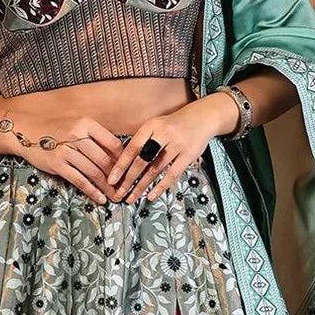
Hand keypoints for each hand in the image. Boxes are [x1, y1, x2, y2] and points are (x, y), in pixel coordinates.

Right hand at [0, 102, 123, 204]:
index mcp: (86, 124)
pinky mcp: (58, 165)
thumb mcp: (76, 125)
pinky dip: (92, 191)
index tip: (130, 170)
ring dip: (107, 187)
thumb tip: (117, 155)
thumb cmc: (54, 129)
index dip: (124, 159)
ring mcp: (66, 151)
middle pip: (105, 160)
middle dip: (118, 177)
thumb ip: (94, 137)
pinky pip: (79, 180)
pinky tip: (100, 198)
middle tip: (125, 188)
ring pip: (94, 172)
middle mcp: (77, 136)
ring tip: (115, 196)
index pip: (113, 143)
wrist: (25, 131)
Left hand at [107, 93, 239, 202]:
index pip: (132, 148)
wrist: (202, 117)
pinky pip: (172, 174)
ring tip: (131, 198)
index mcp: (151, 125)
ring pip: (155, 169)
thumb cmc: (173, 124)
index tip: (111, 179)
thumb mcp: (155, 125)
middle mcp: (163, 134)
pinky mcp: (189, 155)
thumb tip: (121, 162)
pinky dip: (161, 187)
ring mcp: (177, 144)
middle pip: (142, 160)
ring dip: (142, 186)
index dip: (121, 165)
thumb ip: (141, 140)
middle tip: (119, 193)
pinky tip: (151, 196)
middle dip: (128, 179)